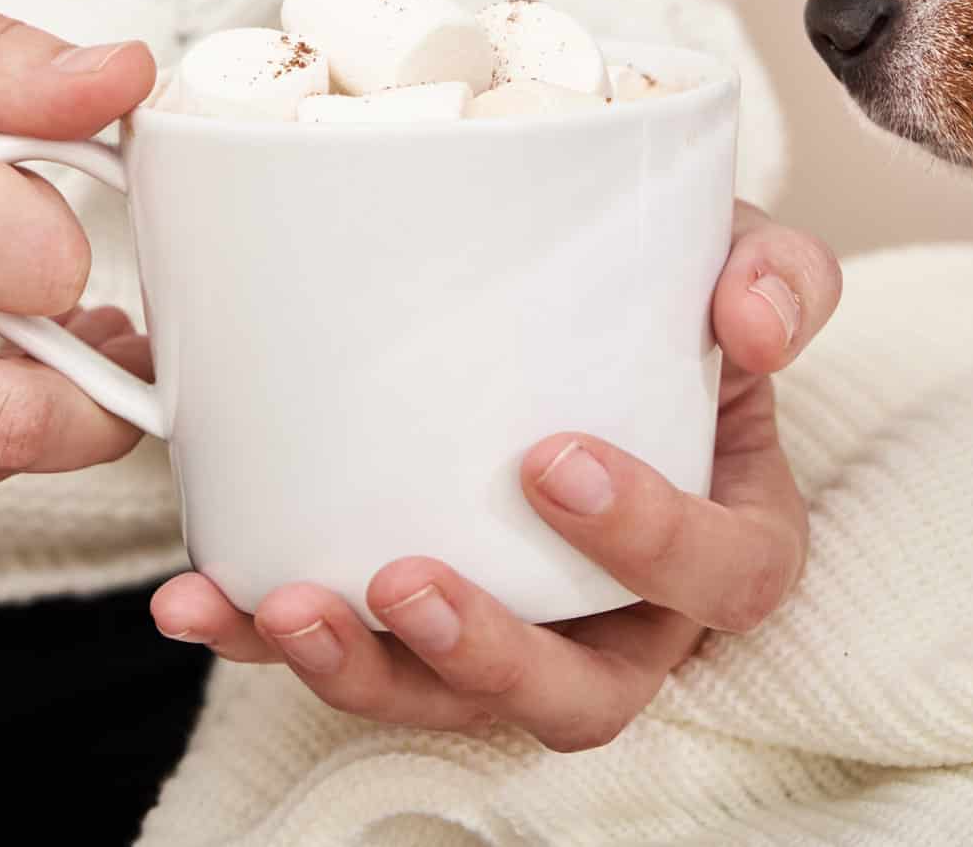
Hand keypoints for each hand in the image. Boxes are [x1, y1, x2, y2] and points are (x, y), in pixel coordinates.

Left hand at [149, 202, 842, 749]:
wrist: (581, 306)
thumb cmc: (669, 305)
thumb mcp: (733, 267)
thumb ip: (771, 273)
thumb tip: (756, 321)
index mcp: (727, 539)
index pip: (723, 575)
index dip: (649, 540)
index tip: (553, 461)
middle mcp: (629, 619)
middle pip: (581, 695)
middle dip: (485, 654)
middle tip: (406, 578)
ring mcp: (520, 635)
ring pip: (452, 704)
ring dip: (361, 673)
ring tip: (280, 606)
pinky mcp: (417, 630)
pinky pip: (353, 660)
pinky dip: (266, 638)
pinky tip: (201, 596)